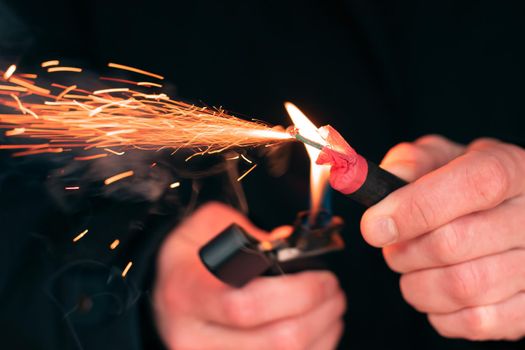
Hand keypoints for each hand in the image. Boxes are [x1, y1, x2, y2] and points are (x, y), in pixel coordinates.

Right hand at [154, 202, 345, 348]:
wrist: (159, 289)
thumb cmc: (186, 258)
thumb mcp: (207, 227)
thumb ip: (251, 232)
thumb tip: (293, 245)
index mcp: (188, 293)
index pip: (246, 305)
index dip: (297, 293)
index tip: (321, 276)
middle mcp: (194, 338)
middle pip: (276, 341)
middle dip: (320, 312)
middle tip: (333, 289)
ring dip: (323, 334)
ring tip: (331, 308)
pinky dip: (313, 349)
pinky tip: (318, 331)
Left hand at [361, 135, 524, 340]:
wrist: (502, 214)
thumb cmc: (461, 184)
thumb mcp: (438, 158)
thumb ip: (409, 163)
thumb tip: (376, 188)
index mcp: (512, 169)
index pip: (474, 185)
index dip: (415, 207)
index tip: (374, 226)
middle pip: (455, 242)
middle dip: (404, 250)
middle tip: (391, 246)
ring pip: (461, 287)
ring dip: (416, 282)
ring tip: (411, 266)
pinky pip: (474, 322)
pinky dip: (437, 310)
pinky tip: (433, 287)